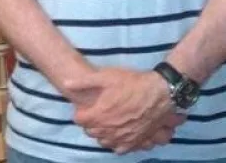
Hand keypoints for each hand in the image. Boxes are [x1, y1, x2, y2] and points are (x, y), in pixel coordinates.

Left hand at [65, 68, 182, 152]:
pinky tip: (118, 133)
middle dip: (90, 123)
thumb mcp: (105, 76)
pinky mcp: (136, 142)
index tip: (84, 106)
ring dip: (102, 134)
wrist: (159, 93)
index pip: (79, 120)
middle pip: (91, 132)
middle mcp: (109, 130)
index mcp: (98, 114)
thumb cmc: (131, 83)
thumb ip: (84, 82)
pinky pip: (120, 149)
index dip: (80, 112)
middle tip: (95, 113)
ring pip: (104, 142)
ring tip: (106, 123)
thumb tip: (66, 83)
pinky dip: (116, 143)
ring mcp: (122, 138)